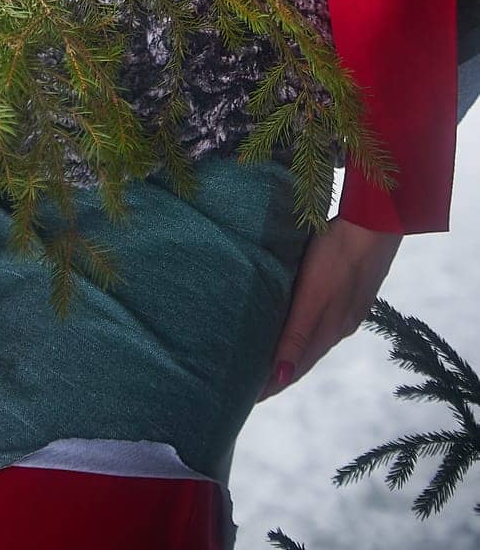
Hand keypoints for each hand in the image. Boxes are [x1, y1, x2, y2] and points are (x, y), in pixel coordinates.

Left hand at [256, 215, 401, 401]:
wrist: (375, 224)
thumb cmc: (337, 255)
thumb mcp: (313, 296)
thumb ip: (297, 335)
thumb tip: (282, 377)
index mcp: (327, 329)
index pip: (295, 367)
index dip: (273, 384)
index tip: (248, 400)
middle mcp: (338, 326)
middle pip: (303, 358)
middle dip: (279, 374)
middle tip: (251, 386)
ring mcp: (346, 309)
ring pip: (313, 340)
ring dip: (292, 354)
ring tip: (270, 361)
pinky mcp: (350, 292)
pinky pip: (322, 322)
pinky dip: (305, 334)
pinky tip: (299, 326)